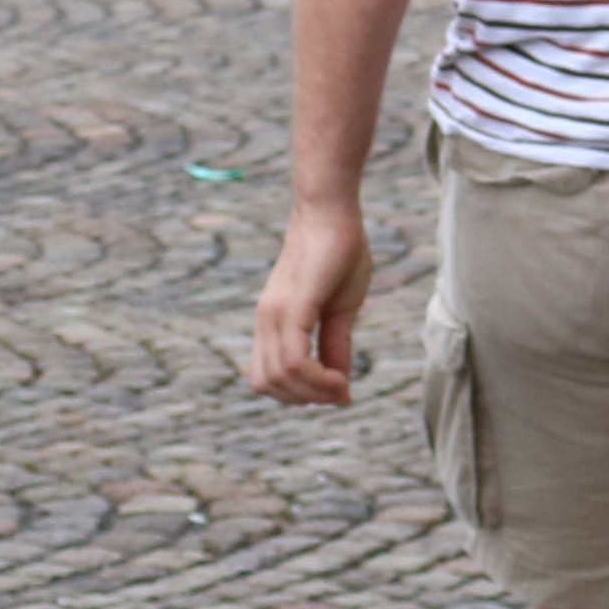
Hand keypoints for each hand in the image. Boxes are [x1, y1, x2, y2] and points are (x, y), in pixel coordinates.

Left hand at [248, 197, 372, 407]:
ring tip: (343, 385)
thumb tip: (339, 387)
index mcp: (273, 323)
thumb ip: (335, 346)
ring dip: (313, 392)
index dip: (298, 394)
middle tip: (340, 392)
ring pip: (278, 377)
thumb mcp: (341, 310)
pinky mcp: (292, 305)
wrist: (332, 210)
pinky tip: (340, 378)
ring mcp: (276, 313)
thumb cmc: (339, 253)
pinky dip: (316, 378)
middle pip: (267, 384)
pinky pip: (293, 359)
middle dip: (305, 398)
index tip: (337, 392)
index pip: (265, 378)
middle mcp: (266, 320)